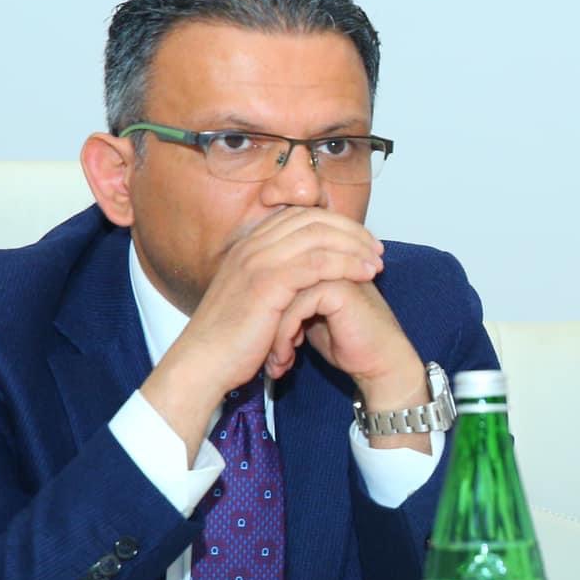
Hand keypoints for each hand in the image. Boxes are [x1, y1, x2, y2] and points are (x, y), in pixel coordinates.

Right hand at [142, 209, 402, 457]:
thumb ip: (274, 280)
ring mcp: (257, 261)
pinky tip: (365, 275)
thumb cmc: (230, 340)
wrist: (203, 364)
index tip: (360, 241)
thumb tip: (304, 277)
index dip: (335, 224)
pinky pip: (317, 263)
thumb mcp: (253, 300)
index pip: (299, 216)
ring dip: (354, 247)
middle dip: (350, 231)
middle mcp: (251, 246)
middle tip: (376, 249)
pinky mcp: (267, 283)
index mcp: (248, 246)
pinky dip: (346, 265)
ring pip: (319, 237)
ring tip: (377, 263)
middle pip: (313, 220)